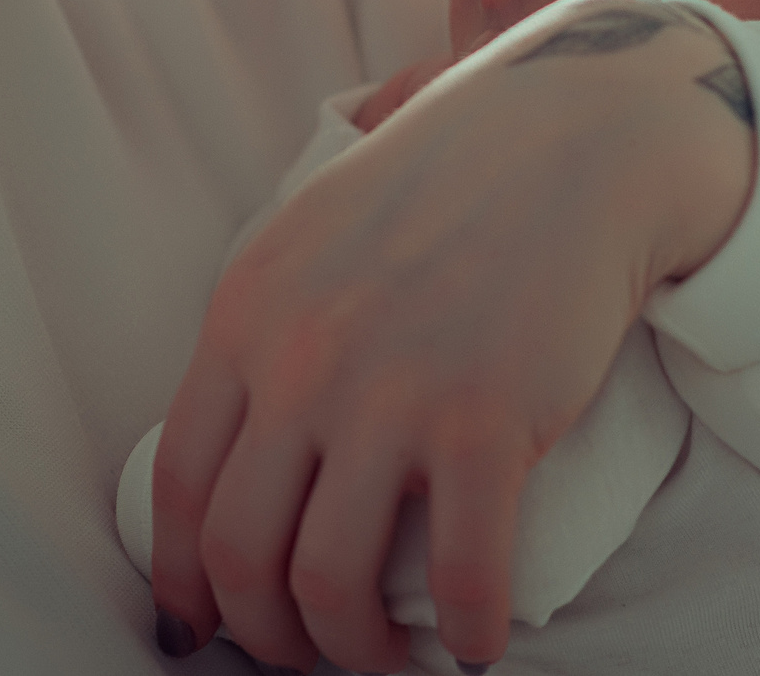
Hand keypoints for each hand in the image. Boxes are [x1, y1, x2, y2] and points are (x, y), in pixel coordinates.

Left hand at [148, 0, 755, 672]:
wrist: (578, 136)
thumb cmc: (454, 178)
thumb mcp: (316, 228)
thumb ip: (270, 323)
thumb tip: (243, 442)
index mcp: (247, 312)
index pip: (181, 485)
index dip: (186, 578)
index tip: (204, 622)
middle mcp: (301, 359)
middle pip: (244, 554)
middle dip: (267, 633)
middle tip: (305, 652)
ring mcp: (391, 392)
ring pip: (332, 583)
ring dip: (355, 650)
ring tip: (387, 659)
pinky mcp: (487, 420)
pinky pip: (461, 574)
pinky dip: (464, 634)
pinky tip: (476, 644)